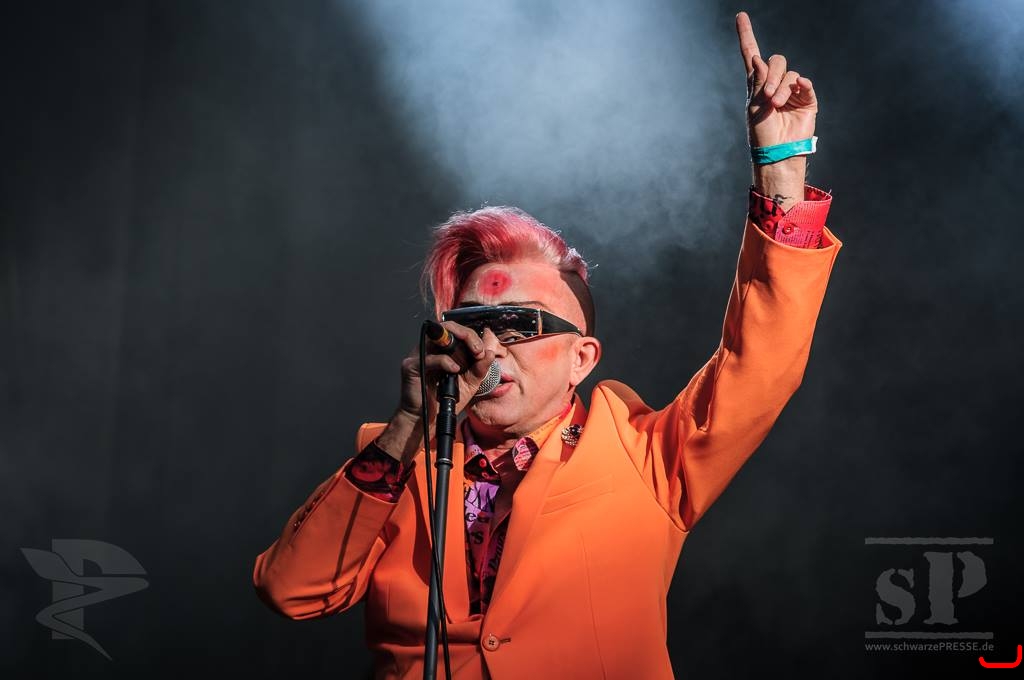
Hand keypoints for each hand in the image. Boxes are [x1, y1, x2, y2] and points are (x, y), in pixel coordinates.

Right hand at [376, 322, 495, 462]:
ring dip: (459, 343)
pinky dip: (445, 362)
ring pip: (438, 336)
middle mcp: (429, 349)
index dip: (471, 337)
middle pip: (447, 327)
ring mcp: (418, 356)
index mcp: (442, 350)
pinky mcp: (411, 366)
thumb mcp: (470, 383)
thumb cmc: (445, 400)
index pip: (456, 331)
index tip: (481, 352)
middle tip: (478, 350)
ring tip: (471, 357)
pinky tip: (455, 370)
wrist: (427, 420)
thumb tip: (489, 352)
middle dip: (467, 335)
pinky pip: (430, 358)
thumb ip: (480, 368)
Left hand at [735, 11, 816, 208]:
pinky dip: (801, 85)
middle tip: (767, 96)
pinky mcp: (807, 100)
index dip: (746, 35)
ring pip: (790, 73)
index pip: (751, 55)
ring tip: (776, 105)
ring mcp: (791, 91)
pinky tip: (798, 89)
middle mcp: (774, 84)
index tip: (740, 16)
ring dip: (782, 87)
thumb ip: (757, 82)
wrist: (777, 152)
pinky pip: (805, 84)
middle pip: (777, 61)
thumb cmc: (761, 134)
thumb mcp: (754, 106)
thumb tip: (758, 57)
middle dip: (772, 74)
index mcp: (756, 85)